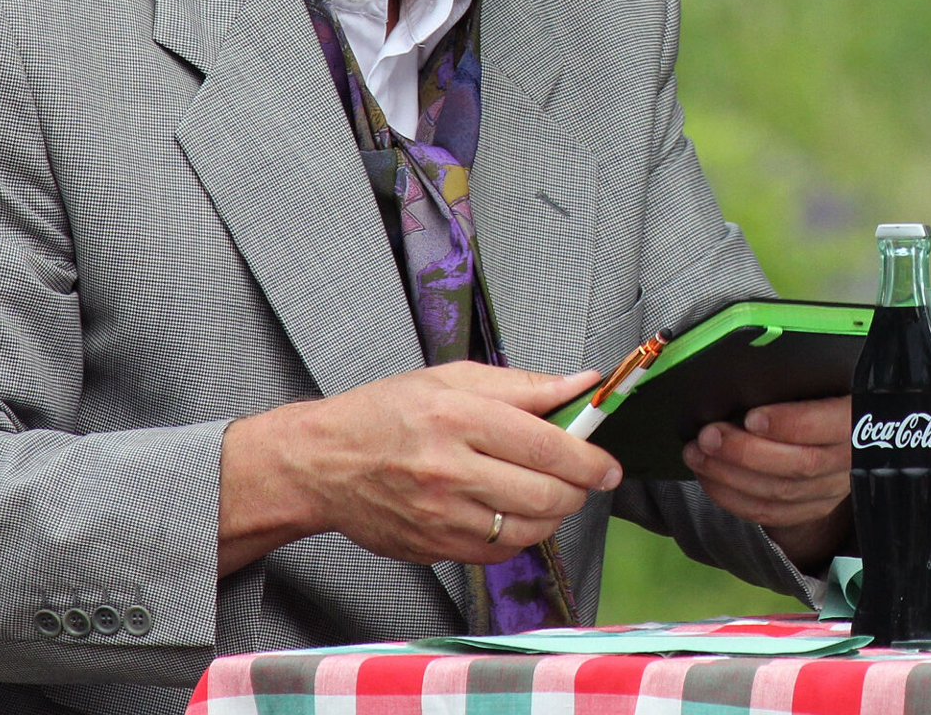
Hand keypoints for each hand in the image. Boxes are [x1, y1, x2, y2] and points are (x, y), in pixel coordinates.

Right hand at [218, 362, 618, 575]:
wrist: (321, 463)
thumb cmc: (386, 413)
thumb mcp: (453, 378)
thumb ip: (523, 385)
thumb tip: (581, 384)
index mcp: (458, 416)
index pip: (545, 445)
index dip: (589, 458)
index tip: (609, 465)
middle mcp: (449, 469)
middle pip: (544, 494)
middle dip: (578, 489)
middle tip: (584, 478)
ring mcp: (440, 515)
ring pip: (526, 530)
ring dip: (553, 515)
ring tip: (549, 493)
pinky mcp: (433, 547)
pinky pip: (497, 553)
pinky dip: (517, 536)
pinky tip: (511, 512)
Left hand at [683, 395, 852, 570]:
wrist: (853, 429)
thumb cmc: (828, 392)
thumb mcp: (827, 377)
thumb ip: (801, 378)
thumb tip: (751, 380)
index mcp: (857, 419)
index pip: (828, 426)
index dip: (788, 424)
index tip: (751, 417)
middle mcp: (848, 461)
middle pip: (798, 464)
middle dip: (744, 452)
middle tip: (708, 436)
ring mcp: (830, 490)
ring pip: (779, 493)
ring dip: (729, 476)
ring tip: (698, 455)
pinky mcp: (812, 508)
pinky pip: (770, 514)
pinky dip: (734, 498)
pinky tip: (710, 478)